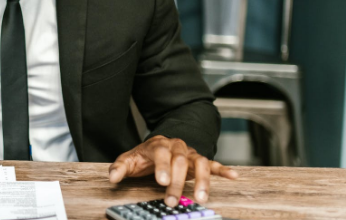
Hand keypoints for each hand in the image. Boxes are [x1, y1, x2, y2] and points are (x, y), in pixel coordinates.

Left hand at [108, 135, 237, 206]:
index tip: (161, 181)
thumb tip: (112, 177)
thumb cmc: (143, 156)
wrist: (158, 145)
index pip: (161, 153)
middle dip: (176, 182)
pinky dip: (222, 169)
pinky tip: (233, 176)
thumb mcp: (128, 160)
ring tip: (200, 198)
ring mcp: (189, 153)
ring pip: (199, 163)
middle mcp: (176, 146)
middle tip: (171, 200)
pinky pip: (213, 164)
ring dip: (201, 180)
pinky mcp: (199, 161)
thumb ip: (120, 168)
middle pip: (180, 161)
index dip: (162, 167)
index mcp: (158, 144)